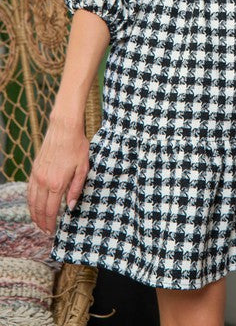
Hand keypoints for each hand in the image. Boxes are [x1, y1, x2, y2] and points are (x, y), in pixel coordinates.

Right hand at [27, 118, 89, 235]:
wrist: (64, 129)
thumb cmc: (77, 147)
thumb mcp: (83, 168)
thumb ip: (76, 189)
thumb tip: (71, 207)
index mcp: (57, 183)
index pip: (51, 210)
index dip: (50, 223)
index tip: (52, 231)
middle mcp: (44, 181)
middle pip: (39, 209)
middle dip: (41, 222)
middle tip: (44, 231)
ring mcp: (37, 175)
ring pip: (31, 201)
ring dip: (33, 214)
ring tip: (38, 223)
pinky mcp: (34, 169)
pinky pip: (29, 190)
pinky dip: (30, 201)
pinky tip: (34, 206)